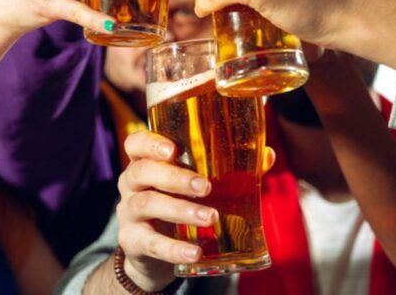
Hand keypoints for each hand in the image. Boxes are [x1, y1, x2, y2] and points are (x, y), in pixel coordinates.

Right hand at [115, 131, 213, 291]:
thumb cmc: (177, 203)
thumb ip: (229, 169)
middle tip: (206, 186)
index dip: (150, 143)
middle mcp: (131, 184)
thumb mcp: (194, 185)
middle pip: (142, 171)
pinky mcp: (132, 241)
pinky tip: (195, 252)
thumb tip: (267, 154)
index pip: (136, 143)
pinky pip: (150, 243)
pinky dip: (173, 248)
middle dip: (175, 177)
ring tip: (211, 217)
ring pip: (147, 204)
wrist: (152, 251)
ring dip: (180, 210)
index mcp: (145, 162)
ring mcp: (128, 213)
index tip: (173, 148)